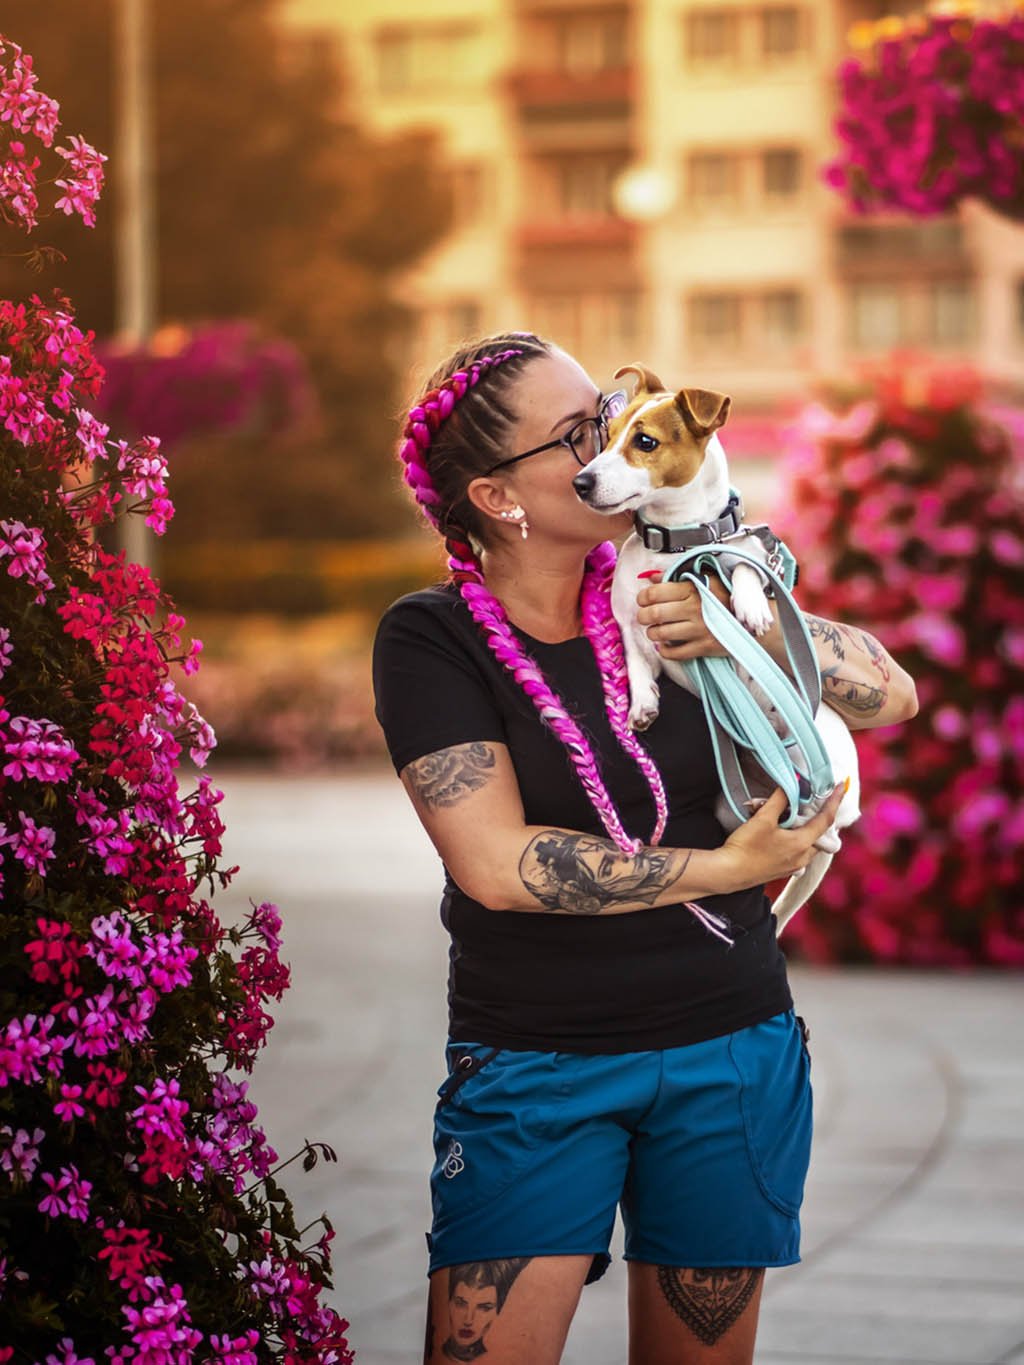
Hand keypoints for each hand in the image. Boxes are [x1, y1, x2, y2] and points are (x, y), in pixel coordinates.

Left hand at [636, 572, 731, 660]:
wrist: (753, 621)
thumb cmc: (728, 598)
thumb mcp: (706, 579)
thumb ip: (677, 576)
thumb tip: (652, 578)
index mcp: (693, 590)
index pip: (655, 593)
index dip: (643, 597)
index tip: (642, 599)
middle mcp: (694, 609)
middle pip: (654, 614)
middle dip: (643, 616)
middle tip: (644, 616)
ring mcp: (699, 630)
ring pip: (661, 634)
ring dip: (652, 633)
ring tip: (654, 630)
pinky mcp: (703, 647)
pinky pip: (675, 653)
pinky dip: (665, 651)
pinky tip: (665, 645)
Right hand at [715, 783, 846, 892]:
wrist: (728, 873)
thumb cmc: (746, 846)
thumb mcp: (763, 819)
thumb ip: (780, 800)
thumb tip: (790, 786)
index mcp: (802, 844)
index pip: (826, 819)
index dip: (835, 801)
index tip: (842, 785)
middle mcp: (802, 857)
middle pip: (820, 833)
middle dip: (821, 815)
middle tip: (818, 799)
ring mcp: (793, 866)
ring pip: (809, 843)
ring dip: (807, 828)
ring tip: (798, 814)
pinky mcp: (783, 870)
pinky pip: (799, 851)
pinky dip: (797, 838)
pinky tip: (785, 832)